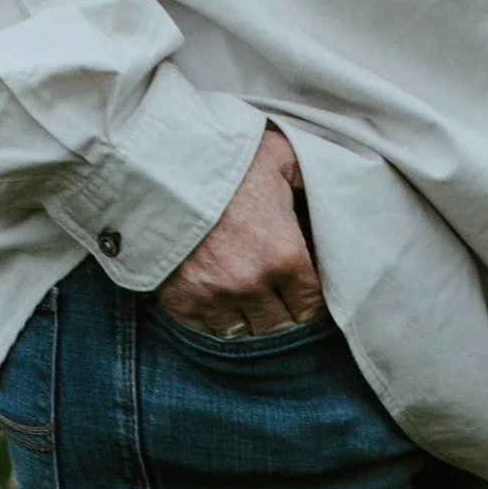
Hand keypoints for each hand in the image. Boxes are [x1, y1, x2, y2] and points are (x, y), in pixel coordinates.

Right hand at [158, 124, 321, 333]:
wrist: (160, 166)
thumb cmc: (224, 160)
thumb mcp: (279, 156)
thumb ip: (309, 177)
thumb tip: (327, 191)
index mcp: (285, 255)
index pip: (311, 304)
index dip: (309, 296)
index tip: (302, 286)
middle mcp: (254, 285)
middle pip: (280, 326)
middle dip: (281, 310)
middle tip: (275, 293)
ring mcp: (216, 297)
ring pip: (244, 331)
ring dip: (247, 316)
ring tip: (245, 295)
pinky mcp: (183, 302)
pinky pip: (207, 328)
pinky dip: (213, 316)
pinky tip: (216, 294)